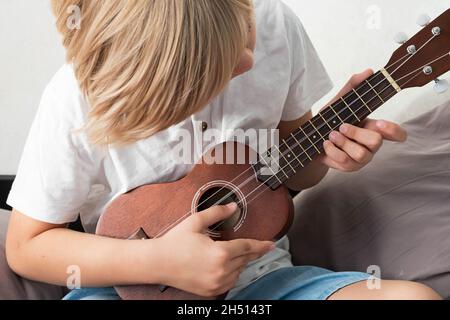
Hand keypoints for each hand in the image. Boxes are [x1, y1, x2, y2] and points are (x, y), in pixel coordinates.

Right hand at [156, 203, 273, 296]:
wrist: (158, 263)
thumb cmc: (175, 242)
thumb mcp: (196, 222)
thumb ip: (217, 212)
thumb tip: (233, 206)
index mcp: (220, 253)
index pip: (247, 247)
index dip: (261, 244)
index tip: (271, 243)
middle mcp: (221, 271)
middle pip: (245, 259)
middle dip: (251, 251)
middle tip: (257, 245)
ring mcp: (216, 283)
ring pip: (239, 271)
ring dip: (240, 262)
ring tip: (231, 252)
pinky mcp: (211, 291)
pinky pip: (230, 282)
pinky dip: (232, 273)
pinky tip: (226, 265)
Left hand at [319, 69, 407, 171]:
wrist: (311, 139)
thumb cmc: (330, 121)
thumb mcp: (339, 102)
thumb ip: (352, 87)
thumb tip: (368, 71)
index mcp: (373, 128)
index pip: (396, 134)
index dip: (393, 130)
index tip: (378, 122)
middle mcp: (371, 145)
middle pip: (376, 141)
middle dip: (356, 132)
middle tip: (342, 126)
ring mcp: (361, 158)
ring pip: (361, 154)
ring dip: (343, 142)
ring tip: (331, 134)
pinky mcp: (349, 167)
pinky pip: (344, 161)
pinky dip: (332, 150)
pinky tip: (326, 143)